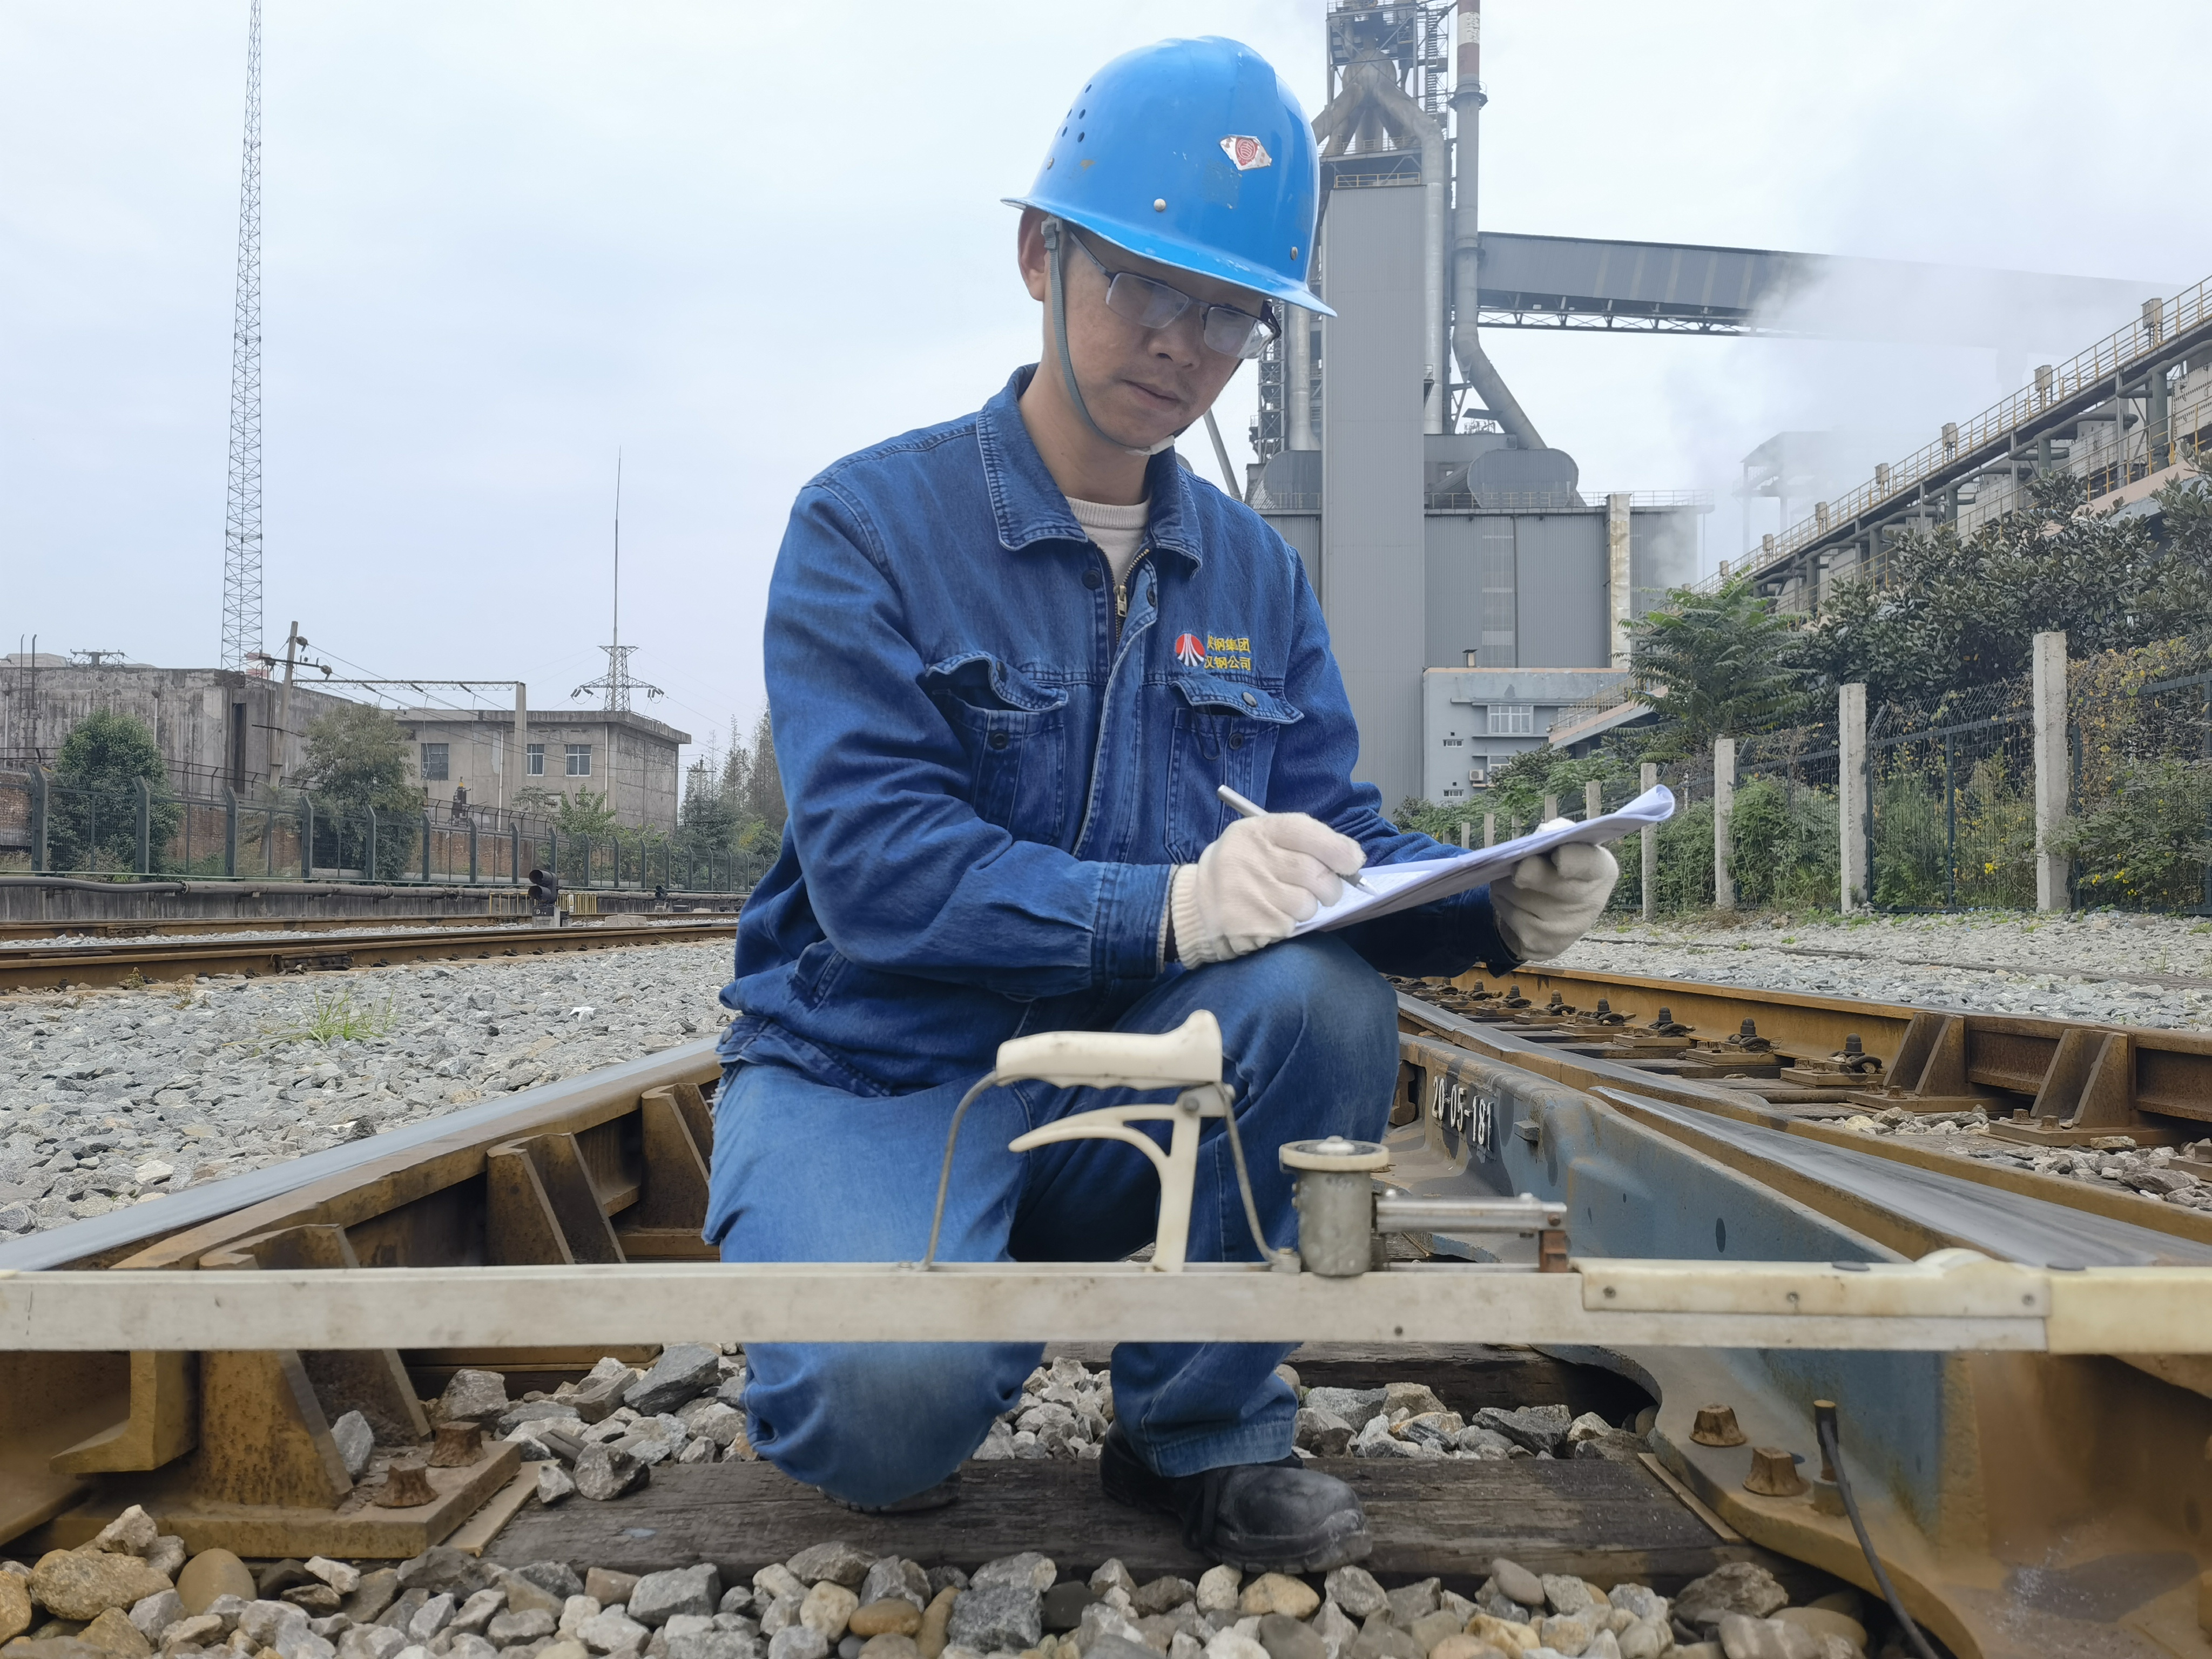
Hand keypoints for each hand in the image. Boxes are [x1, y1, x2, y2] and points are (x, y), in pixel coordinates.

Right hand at [1171, 812, 1365, 965]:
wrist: (1194, 907)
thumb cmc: (1239, 870)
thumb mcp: (1258, 841)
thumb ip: (1300, 842)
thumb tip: (1352, 858)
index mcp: (1256, 832)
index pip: (1306, 831)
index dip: (1338, 848)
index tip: (1353, 861)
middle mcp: (1252, 859)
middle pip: (1314, 873)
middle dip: (1331, 886)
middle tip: (1328, 891)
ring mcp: (1250, 894)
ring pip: (1307, 904)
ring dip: (1308, 908)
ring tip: (1287, 904)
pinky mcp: (1253, 925)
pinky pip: (1292, 926)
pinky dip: (1290, 925)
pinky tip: (1271, 918)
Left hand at [1490, 841, 1618, 960]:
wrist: (1555, 917)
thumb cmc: (1560, 870)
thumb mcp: (1566, 846)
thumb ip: (1558, 834)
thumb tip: (1544, 834)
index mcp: (1600, 871)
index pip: (1589, 864)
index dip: (1572, 860)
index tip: (1557, 856)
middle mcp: (1589, 903)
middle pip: (1549, 882)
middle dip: (1528, 871)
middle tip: (1516, 866)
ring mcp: (1564, 929)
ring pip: (1517, 894)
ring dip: (1505, 883)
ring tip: (1513, 880)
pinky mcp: (1539, 944)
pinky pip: (1506, 912)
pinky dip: (1501, 901)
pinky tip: (1510, 900)